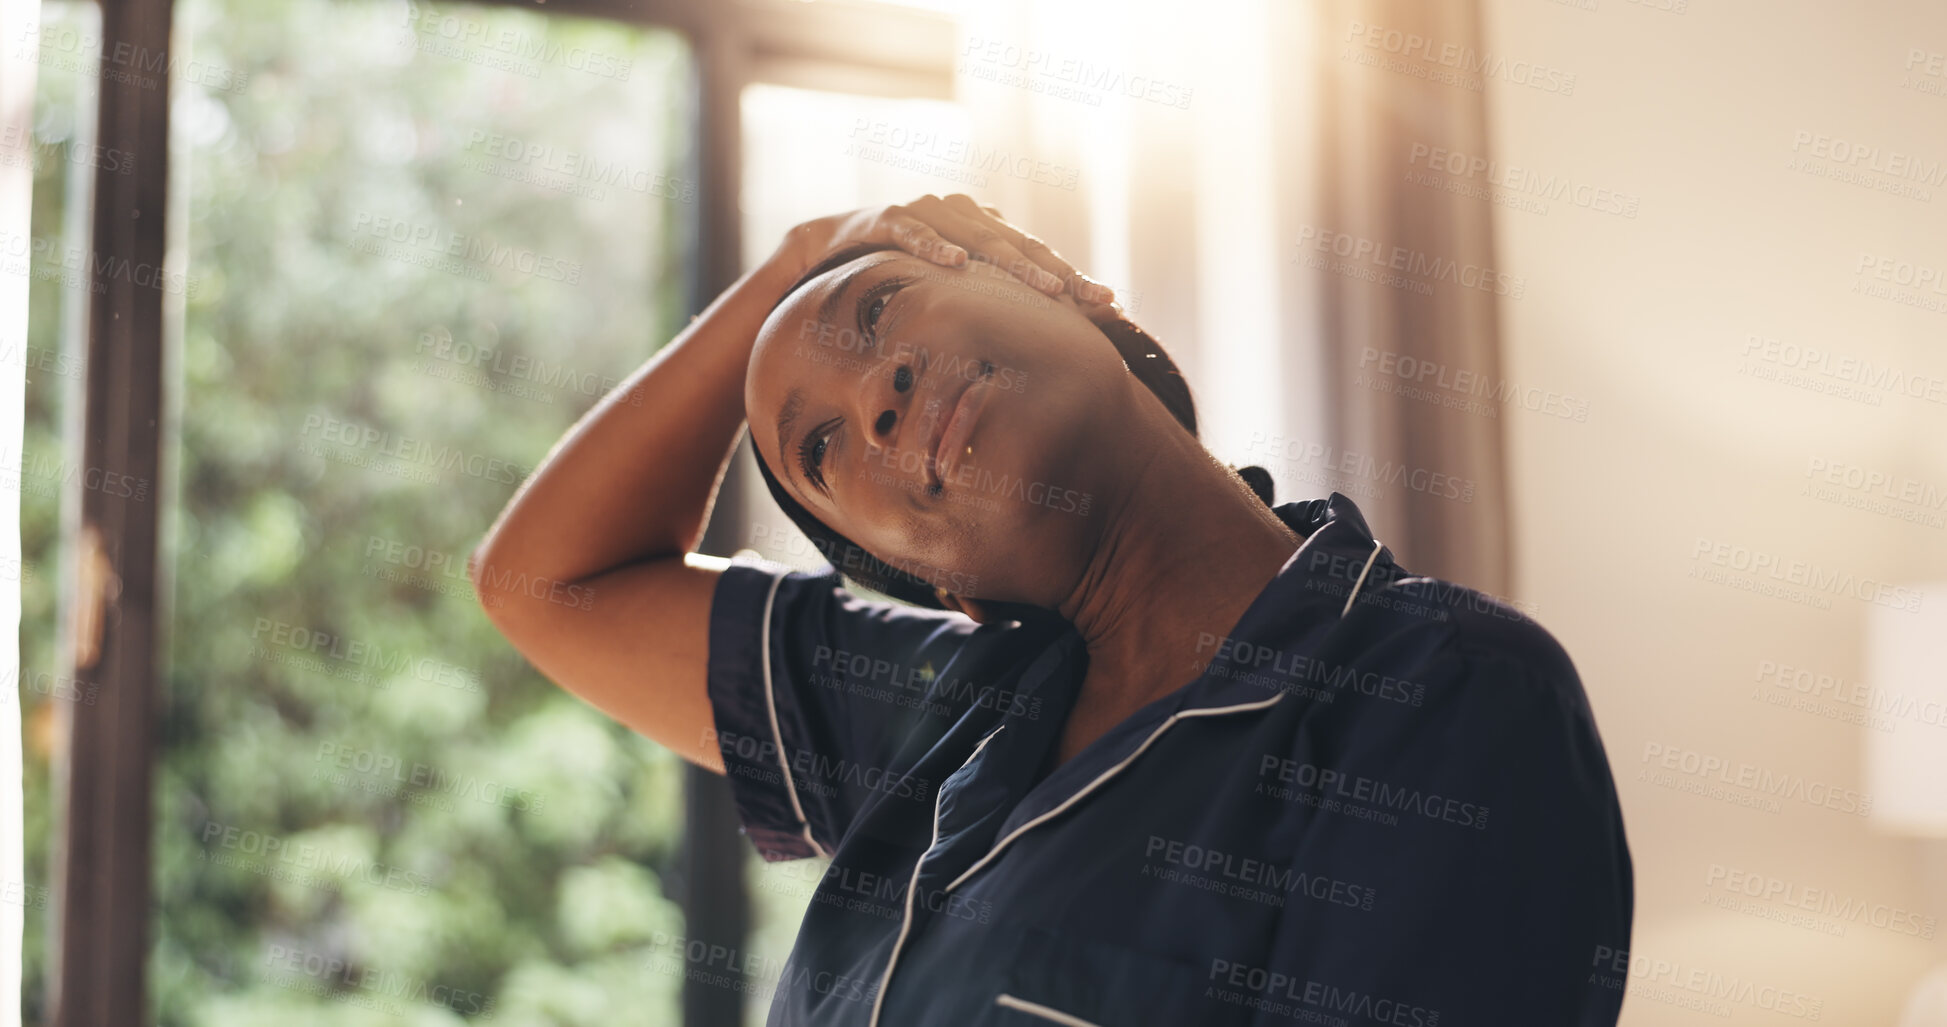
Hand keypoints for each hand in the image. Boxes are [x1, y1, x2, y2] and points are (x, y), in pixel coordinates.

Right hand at [778, 194, 1114, 303]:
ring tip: (1049, 287)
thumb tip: (1033, 355)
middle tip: (1096, 300)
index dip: (1074, 280)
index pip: (1038, 256)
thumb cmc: (896, 275)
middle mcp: (962, 214)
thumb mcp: (945, 291)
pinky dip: (933, 247)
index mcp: (984, 230)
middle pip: (1021, 247)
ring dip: (1015, 263)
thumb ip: (984, 305)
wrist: (826, 247)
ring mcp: (926, 213)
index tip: (1112, 307)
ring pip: (979, 238)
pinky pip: (913, 233)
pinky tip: (956, 262)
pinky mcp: (886, 219)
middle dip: (1062, 274)